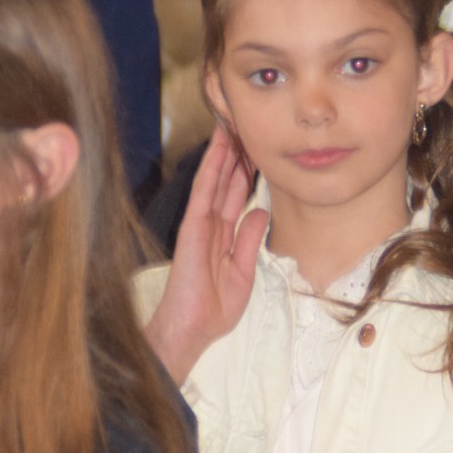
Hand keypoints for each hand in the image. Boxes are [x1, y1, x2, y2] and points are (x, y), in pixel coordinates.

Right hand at [144, 126, 267, 384]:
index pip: (235, 197)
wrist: (192, 329)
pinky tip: (219, 148)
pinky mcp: (192, 226)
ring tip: (232, 124)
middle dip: (236, 155)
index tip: (255, 149)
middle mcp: (210, 225)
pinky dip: (211, 168)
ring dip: (223, 152)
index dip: (245, 173)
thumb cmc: (213, 309)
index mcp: (222, 236)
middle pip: (225, 182)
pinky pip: (204, 191)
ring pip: (214, 180)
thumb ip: (249, 240)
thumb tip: (260, 212)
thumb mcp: (243, 272)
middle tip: (245, 125)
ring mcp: (200, 223)